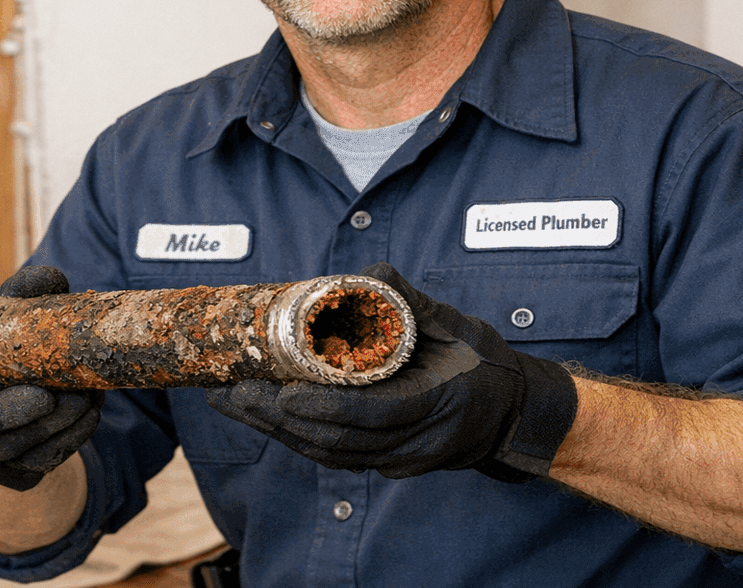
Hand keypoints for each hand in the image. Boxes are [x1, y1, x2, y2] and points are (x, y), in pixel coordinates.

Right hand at [0, 266, 103, 490]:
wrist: (7, 386)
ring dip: (46, 431)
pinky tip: (88, 416)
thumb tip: (53, 279)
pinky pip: (34, 466)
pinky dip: (64, 443)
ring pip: (6, 454)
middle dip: (8, 418)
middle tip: (44, 397)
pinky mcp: (7, 474)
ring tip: (81, 401)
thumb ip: (19, 294)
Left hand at [205, 262, 577, 480]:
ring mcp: (403, 461)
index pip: (373, 415)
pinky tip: (261, 419)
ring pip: (329, 454)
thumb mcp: (454, 323)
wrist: (511, 414)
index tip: (282, 392)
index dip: (324, 407)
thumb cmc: (482, 362)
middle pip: (338, 441)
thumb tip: (366, 276)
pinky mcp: (388, 465)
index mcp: (438, 403)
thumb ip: (408, 300)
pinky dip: (295, 438)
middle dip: (278, 420)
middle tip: (231, 393)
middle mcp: (419, 442)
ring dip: (276, 432)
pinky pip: (335, 457)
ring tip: (231, 403)